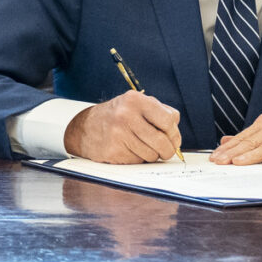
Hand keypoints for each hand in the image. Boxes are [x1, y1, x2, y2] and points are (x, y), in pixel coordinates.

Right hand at [64, 91, 182, 163]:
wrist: (86, 128)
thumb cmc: (118, 116)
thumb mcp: (137, 104)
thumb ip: (160, 112)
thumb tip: (176, 133)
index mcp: (135, 100)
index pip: (168, 120)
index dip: (174, 133)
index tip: (173, 139)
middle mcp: (126, 115)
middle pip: (162, 141)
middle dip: (168, 150)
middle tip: (166, 151)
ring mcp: (118, 134)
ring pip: (151, 154)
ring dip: (152, 155)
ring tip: (143, 148)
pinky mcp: (113, 151)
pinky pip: (138, 161)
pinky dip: (139, 159)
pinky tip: (130, 151)